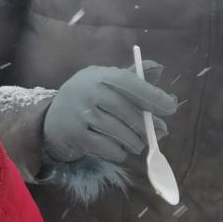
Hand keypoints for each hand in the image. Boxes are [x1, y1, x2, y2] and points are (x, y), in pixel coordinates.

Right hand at [43, 61, 176, 163]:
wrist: (52, 118)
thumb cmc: (89, 97)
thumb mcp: (106, 82)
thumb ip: (132, 77)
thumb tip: (159, 69)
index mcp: (98, 75)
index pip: (129, 82)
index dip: (152, 95)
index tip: (170, 108)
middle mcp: (86, 91)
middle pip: (125, 110)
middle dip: (146, 125)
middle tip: (159, 133)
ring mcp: (78, 114)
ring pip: (118, 131)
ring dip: (135, 141)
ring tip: (138, 143)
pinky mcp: (74, 135)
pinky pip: (106, 147)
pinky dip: (119, 152)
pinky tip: (120, 150)